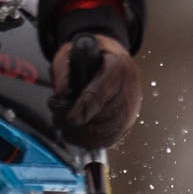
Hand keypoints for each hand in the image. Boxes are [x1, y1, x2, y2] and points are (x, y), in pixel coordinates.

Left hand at [50, 34, 140, 149]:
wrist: (115, 58)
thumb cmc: (92, 56)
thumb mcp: (72, 52)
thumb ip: (62, 71)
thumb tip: (60, 94)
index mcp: (116, 66)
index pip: (99, 94)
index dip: (82, 110)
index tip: (70, 118)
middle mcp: (129, 87)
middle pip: (105, 116)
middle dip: (80, 125)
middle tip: (61, 122)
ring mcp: (132, 104)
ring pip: (110, 130)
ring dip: (86, 135)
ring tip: (68, 131)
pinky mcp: (131, 118)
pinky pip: (115, 137)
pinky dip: (96, 142)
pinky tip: (81, 138)